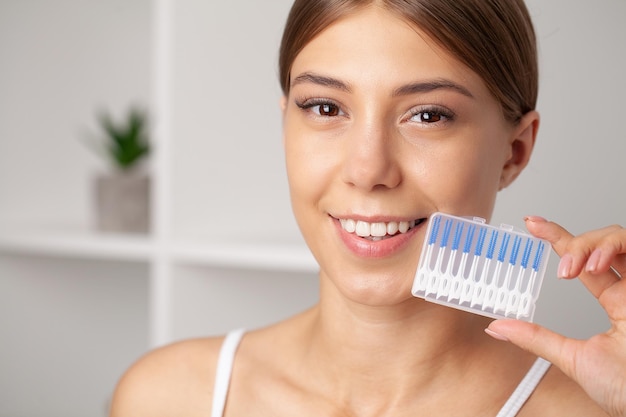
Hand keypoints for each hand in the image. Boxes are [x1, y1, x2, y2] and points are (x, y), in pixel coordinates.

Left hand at [486, 216, 625, 416]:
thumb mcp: (574, 359)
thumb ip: (537, 339)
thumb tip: (497, 327)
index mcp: (618, 304)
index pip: (585, 261)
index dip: (559, 239)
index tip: (532, 224)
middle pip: (603, 242)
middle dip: (574, 243)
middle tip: (560, 266)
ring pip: (620, 237)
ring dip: (593, 243)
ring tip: (575, 268)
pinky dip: (614, 246)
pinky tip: (596, 264)